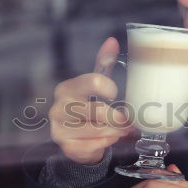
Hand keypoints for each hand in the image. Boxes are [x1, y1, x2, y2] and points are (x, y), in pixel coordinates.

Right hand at [49, 37, 131, 164]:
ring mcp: (60, 128)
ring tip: (122, 130)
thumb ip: (103, 63)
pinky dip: (105, 144)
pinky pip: (93, 146)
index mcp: (67, 88)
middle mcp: (59, 107)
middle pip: (98, 110)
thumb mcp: (94, 85)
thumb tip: (112, 41)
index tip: (115, 93)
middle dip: (118, 117)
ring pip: (98, 130)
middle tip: (128, 120)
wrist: (75, 139)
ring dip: (115, 132)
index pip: (94, 81)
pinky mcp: (65, 146)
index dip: (110, 88)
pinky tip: (108, 140)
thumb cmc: (87, 109)